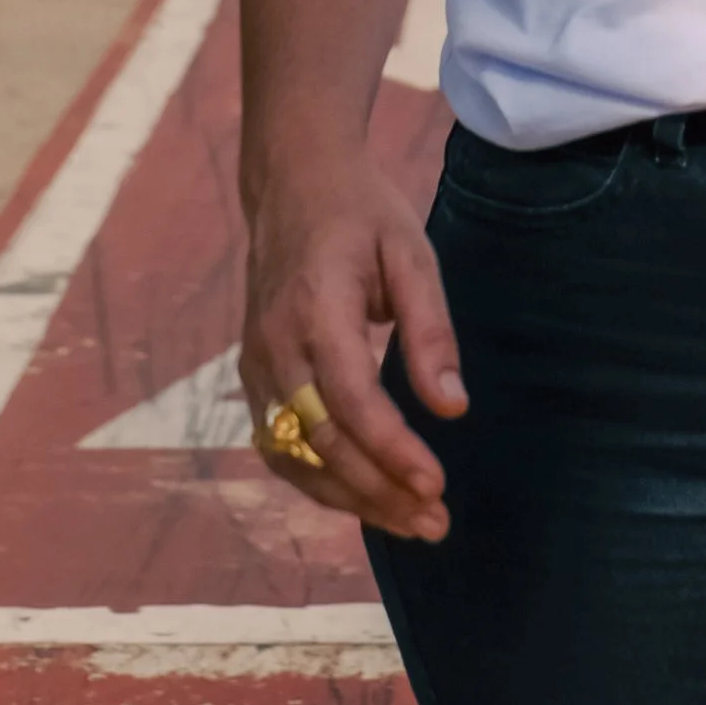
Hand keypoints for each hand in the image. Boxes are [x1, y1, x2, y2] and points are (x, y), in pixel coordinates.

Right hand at [241, 152, 465, 542]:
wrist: (293, 182)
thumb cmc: (363, 213)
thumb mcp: (411, 253)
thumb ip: (430, 329)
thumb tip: (453, 408)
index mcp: (316, 307)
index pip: (351, 399)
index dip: (392, 450)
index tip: (436, 486)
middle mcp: (275, 345)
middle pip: (320, 441)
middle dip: (377, 491)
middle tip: (434, 522)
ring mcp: (256, 365)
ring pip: (295, 456)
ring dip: (351, 499)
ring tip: (409, 522)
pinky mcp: (253, 377)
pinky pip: (280, 445)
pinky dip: (320, 480)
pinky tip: (365, 496)